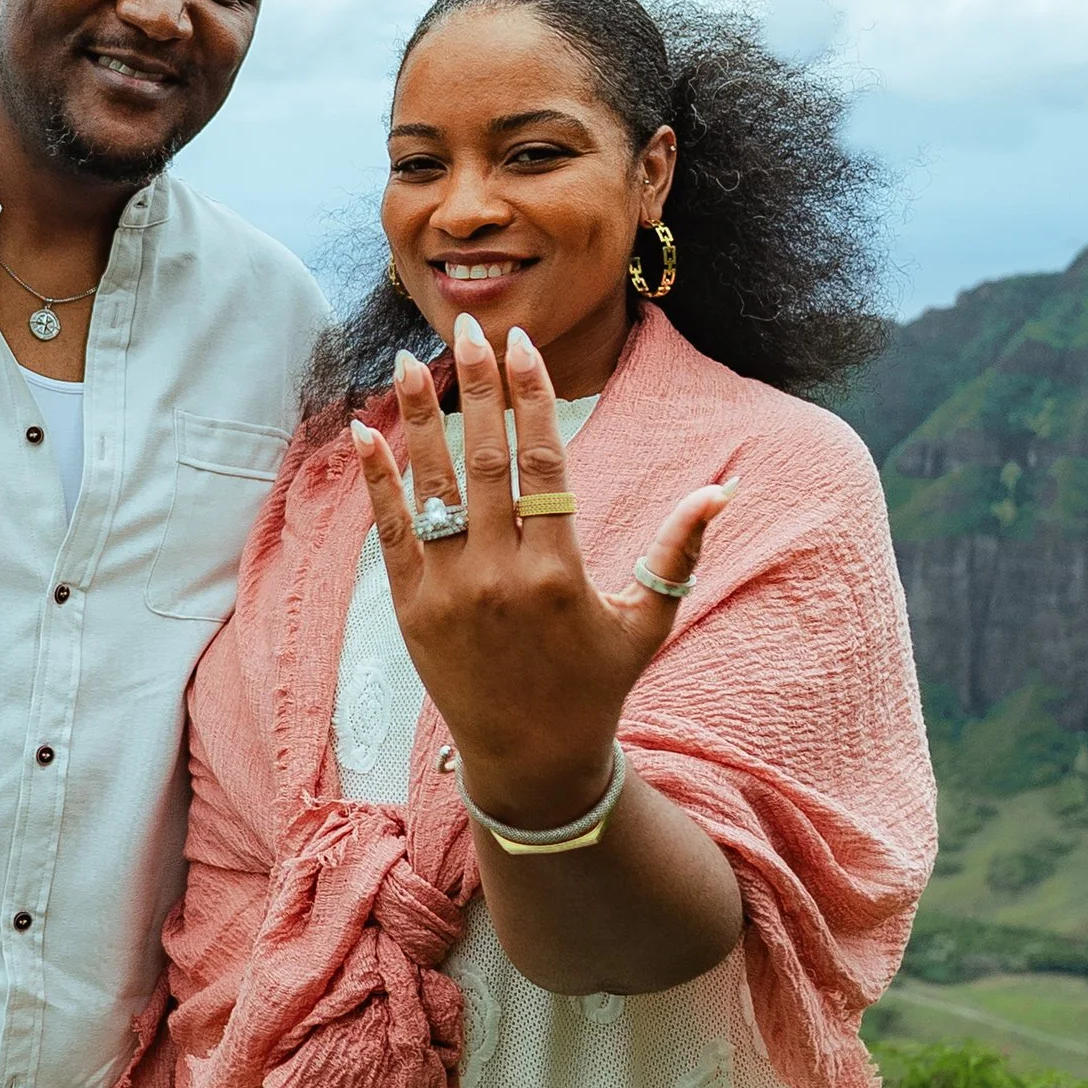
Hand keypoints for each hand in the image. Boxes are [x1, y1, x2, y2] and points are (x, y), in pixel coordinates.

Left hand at [351, 316, 733, 830]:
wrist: (532, 760)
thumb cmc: (597, 685)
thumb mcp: (649, 621)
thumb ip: (679, 551)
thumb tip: (722, 490)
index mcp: (561, 572)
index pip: (544, 464)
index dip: (531, 399)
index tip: (522, 346)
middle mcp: (501, 576)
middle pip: (485, 460)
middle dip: (475, 387)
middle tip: (468, 327)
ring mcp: (449, 591)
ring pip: (431, 488)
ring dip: (418, 418)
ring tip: (407, 359)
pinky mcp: (411, 608)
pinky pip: (390, 532)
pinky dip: (377, 481)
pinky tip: (364, 431)